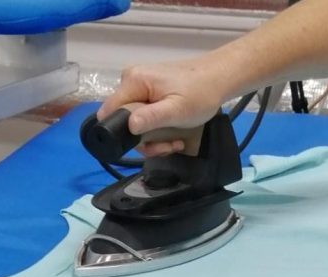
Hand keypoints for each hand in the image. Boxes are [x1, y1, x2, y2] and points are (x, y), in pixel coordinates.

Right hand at [98, 58, 226, 156]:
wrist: (218, 79)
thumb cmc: (200, 93)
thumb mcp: (176, 110)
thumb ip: (151, 118)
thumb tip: (129, 126)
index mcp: (132, 81)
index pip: (109, 112)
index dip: (120, 133)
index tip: (144, 143)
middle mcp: (130, 81)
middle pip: (122, 121)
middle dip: (143, 140)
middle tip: (166, 146)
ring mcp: (139, 88)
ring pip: (133, 125)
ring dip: (152, 140)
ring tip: (173, 142)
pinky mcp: (148, 94)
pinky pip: (143, 119)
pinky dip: (156, 133)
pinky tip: (173, 136)